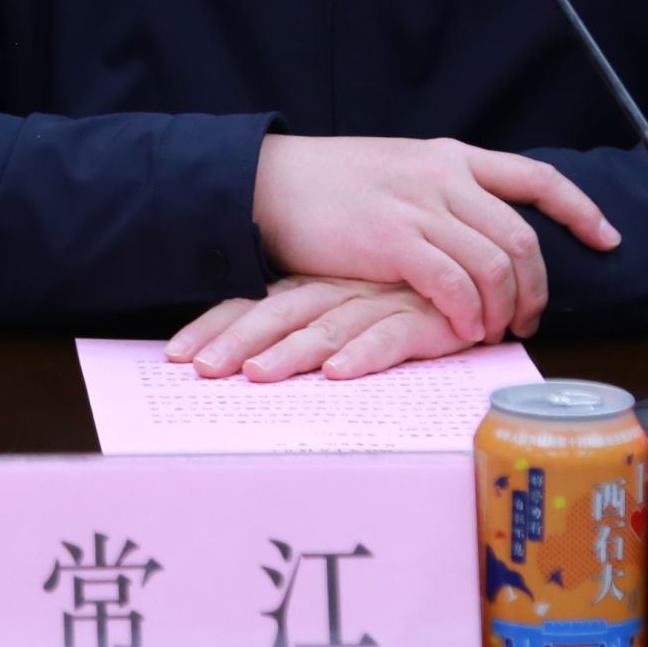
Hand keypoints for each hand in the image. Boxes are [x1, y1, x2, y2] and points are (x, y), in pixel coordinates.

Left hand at [166, 276, 472, 381]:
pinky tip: (339, 374)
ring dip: (291, 353)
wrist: (472, 271)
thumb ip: (304, 322)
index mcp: (313, 286)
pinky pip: (389, 337)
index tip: (175, 356)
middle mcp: (338, 291)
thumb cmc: (400, 292)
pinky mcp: (422, 317)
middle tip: (203, 371)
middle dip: (238, 342)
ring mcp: (379, 301)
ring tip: (257, 376)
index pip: (253, 303)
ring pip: (327, 327)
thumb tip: (242, 358)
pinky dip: (363, 354)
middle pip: (278, 314)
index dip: (215, 326)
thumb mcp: (344, 302)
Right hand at [251, 135, 618, 346]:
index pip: (535, 176)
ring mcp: (420, 204)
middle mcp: (444, 174)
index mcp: (449, 155)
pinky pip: (453, 283)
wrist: (268, 181)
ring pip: (495, 264)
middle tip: (528, 319)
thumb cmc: (327, 184)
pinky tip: (459, 330)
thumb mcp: (397, 169)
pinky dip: (465, 313)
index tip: (608, 239)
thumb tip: (475, 231)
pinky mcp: (393, 238)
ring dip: (502, 308)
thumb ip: (440, 193)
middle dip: (536, 286)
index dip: (579, 208)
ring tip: (489, 332)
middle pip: (521, 235)